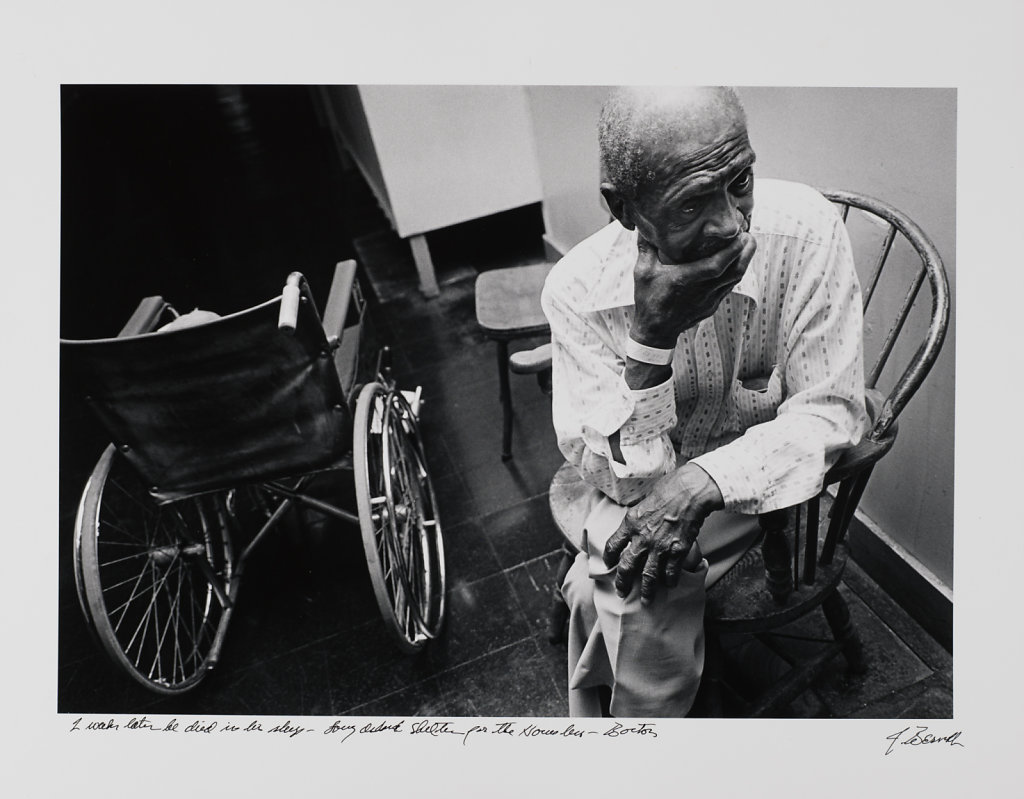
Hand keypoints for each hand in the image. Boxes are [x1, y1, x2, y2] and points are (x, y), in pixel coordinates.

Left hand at [603, 464, 724, 604]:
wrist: (690, 492)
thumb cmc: (668, 490)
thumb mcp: (642, 502)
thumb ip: (636, 518)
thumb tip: (633, 526)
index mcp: (630, 524)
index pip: (612, 545)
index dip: (609, 557)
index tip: (609, 564)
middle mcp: (642, 538)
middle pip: (627, 566)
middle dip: (622, 582)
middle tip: (621, 592)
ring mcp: (660, 546)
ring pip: (648, 575)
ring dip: (646, 590)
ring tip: (646, 600)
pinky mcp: (677, 551)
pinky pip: (670, 572)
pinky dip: (669, 580)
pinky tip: (669, 585)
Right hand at [631, 232, 755, 347]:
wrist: (656, 331)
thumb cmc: (648, 300)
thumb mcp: (642, 272)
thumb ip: (645, 247)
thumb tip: (644, 226)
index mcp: (686, 280)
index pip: (716, 266)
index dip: (732, 250)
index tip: (741, 234)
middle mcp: (702, 290)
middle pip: (735, 271)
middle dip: (746, 252)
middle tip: (749, 235)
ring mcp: (710, 300)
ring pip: (735, 279)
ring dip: (744, 261)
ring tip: (747, 245)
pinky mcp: (712, 306)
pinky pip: (729, 287)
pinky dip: (736, 273)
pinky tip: (735, 263)